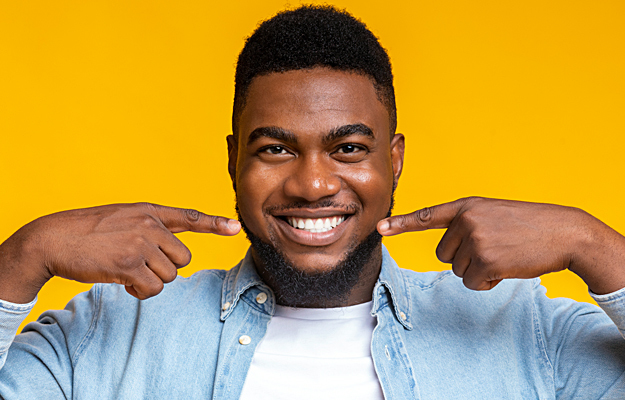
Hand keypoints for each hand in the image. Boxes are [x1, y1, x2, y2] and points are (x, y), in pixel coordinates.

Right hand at [0, 203, 240, 302]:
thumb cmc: (87, 231)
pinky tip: (123, 282)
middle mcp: (150, 225)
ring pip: (169, 276)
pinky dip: (140, 291)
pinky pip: (152, 288)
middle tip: (140, 266)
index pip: (189, 217)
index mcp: (149, 211)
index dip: (214, 223)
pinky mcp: (129, 264)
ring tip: (126, 272)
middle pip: (183, 259)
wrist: (54, 238)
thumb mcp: (123, 218)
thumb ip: (148, 228)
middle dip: (165, 269)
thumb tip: (170, 255)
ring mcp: (140, 244)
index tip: (235, 227)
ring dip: (150, 282)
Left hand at [377, 197, 624, 292]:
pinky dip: (488, 283)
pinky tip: (507, 268)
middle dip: (465, 259)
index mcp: (466, 206)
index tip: (380, 227)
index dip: (401, 223)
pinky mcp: (486, 260)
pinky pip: (472, 283)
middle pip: (444, 254)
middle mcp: (466, 220)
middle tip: (493, 249)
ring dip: (478, 271)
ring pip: (458, 270)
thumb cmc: (529, 225)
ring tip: (503, 256)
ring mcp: (475, 239)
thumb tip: (447, 251)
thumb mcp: (493, 214)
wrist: (563, 232)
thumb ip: (467, 225)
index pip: (427, 216)